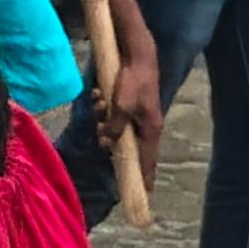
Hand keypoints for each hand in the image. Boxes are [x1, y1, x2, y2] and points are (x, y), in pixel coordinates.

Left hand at [99, 27, 164, 176]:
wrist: (136, 54)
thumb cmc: (133, 81)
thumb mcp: (121, 107)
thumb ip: (115, 127)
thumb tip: (108, 143)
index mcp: (150, 129)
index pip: (148, 160)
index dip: (144, 176)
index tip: (144, 193)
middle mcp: (146, 124)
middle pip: (125, 143)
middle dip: (108, 135)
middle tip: (100, 128)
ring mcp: (136, 113)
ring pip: (114, 126)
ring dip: (102, 116)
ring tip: (100, 101)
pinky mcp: (127, 101)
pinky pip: (110, 111)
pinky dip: (102, 104)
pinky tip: (98, 94)